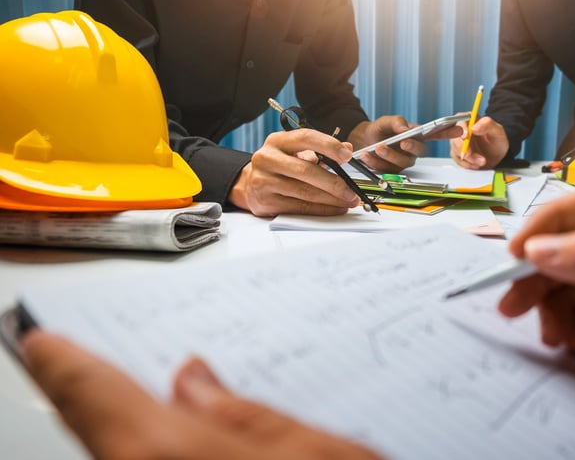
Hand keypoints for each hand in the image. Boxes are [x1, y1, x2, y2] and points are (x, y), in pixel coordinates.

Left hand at [21, 330, 381, 459]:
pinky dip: (162, 447)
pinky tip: (192, 436)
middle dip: (104, 395)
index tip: (42, 337)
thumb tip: (195, 378)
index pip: (95, 398)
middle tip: (111, 360)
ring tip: (163, 395)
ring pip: (130, 455)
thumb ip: (247, 415)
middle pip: (106, 435)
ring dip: (135, 426)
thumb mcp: (320, 453)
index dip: (66, 363)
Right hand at [228, 128, 360, 216]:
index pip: (305, 138)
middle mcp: (267, 158)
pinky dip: (322, 209)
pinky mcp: (265, 202)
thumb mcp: (296, 151)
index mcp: (277, 141)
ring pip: (305, 192)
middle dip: (334, 182)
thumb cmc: (279, 166)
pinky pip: (300, 208)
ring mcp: (263, 181)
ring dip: (332, 199)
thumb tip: (347, 147)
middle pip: (306, 171)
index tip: (347, 155)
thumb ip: (320, 149)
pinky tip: (335, 208)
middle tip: (352, 189)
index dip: (328, 145)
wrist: (249, 184)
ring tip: (348, 200)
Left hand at [349, 116, 460, 171]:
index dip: (448, 133)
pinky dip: (374, 161)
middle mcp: (413, 151)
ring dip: (389, 155)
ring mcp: (402, 162)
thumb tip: (405, 128)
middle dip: (412, 147)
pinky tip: (366, 154)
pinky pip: (385, 168)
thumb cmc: (380, 129)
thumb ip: (397, 122)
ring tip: (377, 146)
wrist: (362, 140)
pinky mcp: (390, 171)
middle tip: (402, 141)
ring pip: (401, 162)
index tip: (459, 129)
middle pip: (420, 152)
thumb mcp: (387, 121)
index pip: (436, 135)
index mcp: (417, 136)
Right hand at [449, 116, 508, 168]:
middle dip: (462, 148)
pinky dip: (467, 164)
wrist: (497, 155)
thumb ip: (487, 125)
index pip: (460, 120)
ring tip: (482, 161)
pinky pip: (458, 160)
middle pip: (454, 137)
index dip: (460, 128)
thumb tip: (474, 127)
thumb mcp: (497, 131)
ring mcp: (459, 143)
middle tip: (470, 154)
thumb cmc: (497, 140)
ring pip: (456, 150)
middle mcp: (462, 130)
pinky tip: (477, 164)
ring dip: (468, 158)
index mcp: (470, 120)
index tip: (465, 137)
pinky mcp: (459, 153)